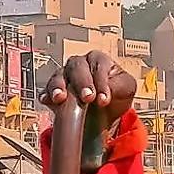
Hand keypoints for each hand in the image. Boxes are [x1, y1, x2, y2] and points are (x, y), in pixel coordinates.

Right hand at [40, 51, 138, 170]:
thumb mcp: (127, 88)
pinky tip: (47, 100)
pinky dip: (46, 95)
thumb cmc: (116, 94)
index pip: (98, 65)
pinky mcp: (53, 91)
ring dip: (59, 87)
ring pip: (58, 76)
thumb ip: (120, 85)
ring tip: (61, 98)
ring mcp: (64, 77)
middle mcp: (79, 65)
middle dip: (82, 83)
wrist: (105, 113)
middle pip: (76, 67)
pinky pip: (46, 90)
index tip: (104, 99)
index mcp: (98, 60)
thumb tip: (108, 90)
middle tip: (87, 98)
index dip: (101, 82)